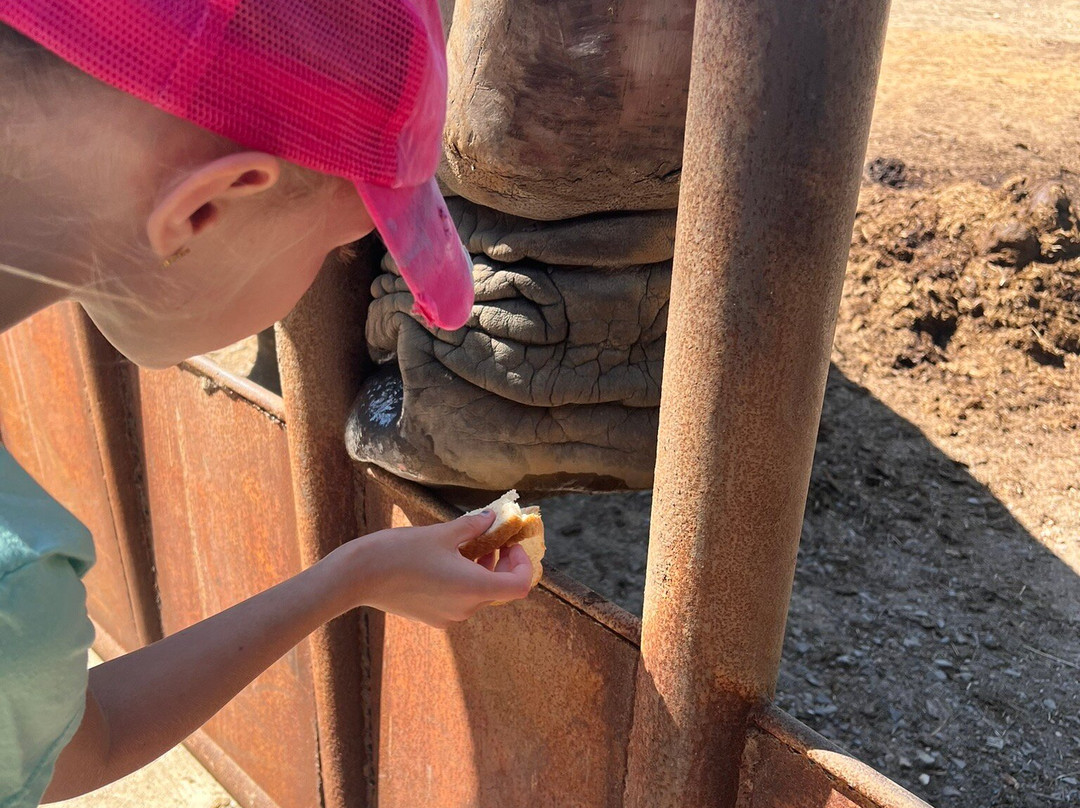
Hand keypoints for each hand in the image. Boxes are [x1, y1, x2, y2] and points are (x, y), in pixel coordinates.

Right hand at [325, 511, 534, 627]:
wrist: (358, 578)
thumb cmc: (400, 552)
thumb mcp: (442, 533)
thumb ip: (473, 526)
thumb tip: (491, 517)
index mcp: (473, 588)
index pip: (519, 585)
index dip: (523, 564)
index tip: (511, 544)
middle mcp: (466, 608)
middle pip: (499, 588)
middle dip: (502, 562)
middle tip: (494, 537)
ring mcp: (449, 616)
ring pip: (480, 593)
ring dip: (482, 569)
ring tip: (470, 543)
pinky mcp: (434, 617)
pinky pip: (461, 599)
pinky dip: (464, 579)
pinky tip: (449, 558)